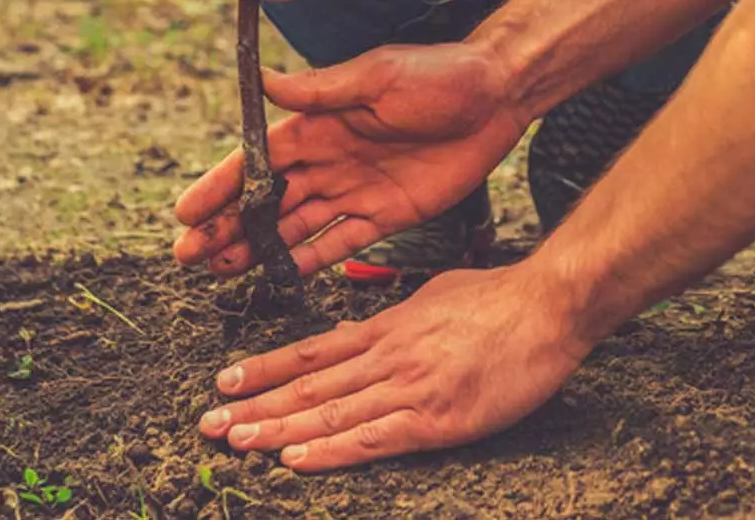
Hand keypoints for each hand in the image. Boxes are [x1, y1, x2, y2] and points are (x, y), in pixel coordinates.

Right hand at [173, 41, 524, 276]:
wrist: (497, 95)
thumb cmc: (439, 74)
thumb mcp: (379, 75)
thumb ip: (322, 90)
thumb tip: (263, 81)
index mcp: (321, 121)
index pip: (259, 158)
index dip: (221, 185)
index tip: (185, 212)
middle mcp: (331, 157)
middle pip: (268, 198)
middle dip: (226, 225)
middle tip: (187, 256)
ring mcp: (356, 188)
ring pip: (295, 225)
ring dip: (256, 247)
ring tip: (217, 271)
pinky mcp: (386, 213)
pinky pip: (339, 242)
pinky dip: (308, 260)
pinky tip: (277, 276)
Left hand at [198, 264, 590, 470]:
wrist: (547, 306)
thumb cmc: (499, 299)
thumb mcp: (435, 295)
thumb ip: (396, 318)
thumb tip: (361, 332)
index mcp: (390, 326)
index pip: (314, 351)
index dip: (267, 368)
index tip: (226, 380)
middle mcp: (389, 354)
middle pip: (310, 385)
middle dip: (255, 404)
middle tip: (208, 423)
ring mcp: (410, 386)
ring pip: (331, 412)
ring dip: (277, 430)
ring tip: (235, 441)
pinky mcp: (436, 418)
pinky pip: (373, 438)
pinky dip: (330, 450)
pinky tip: (296, 459)